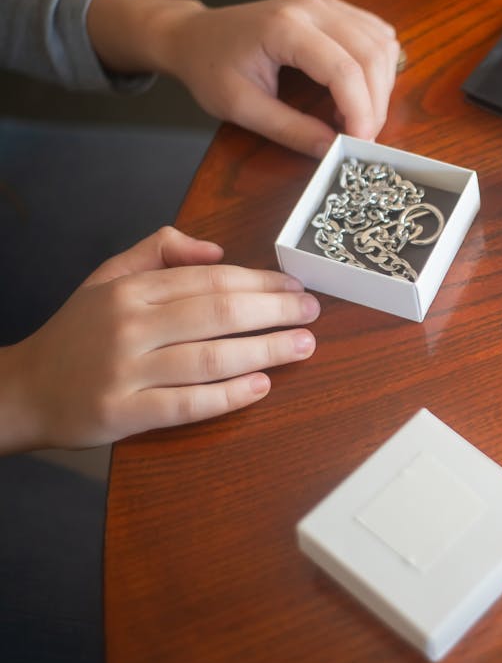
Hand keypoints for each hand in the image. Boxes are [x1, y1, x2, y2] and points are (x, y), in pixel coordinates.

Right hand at [0, 227, 319, 452]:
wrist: (22, 390)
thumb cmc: (78, 334)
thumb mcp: (108, 277)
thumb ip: (158, 253)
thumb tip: (216, 249)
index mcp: (131, 289)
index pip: (209, 280)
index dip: (260, 283)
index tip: (295, 286)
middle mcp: (129, 325)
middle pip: (217, 314)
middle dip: (274, 312)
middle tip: (312, 312)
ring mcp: (126, 371)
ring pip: (209, 358)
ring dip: (265, 351)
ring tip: (303, 346)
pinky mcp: (123, 413)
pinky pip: (187, 403)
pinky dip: (229, 396)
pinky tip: (262, 386)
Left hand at [89, 0, 399, 156]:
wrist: (195, 35)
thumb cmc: (211, 68)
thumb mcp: (241, 108)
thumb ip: (289, 130)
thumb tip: (332, 151)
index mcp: (285, 28)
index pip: (344, 70)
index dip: (361, 111)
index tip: (360, 144)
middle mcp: (312, 8)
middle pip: (371, 56)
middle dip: (375, 105)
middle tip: (362, 138)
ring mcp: (326, 5)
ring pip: (381, 45)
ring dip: (382, 87)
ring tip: (358, 116)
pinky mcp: (334, 10)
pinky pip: (377, 35)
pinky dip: (380, 67)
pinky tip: (363, 89)